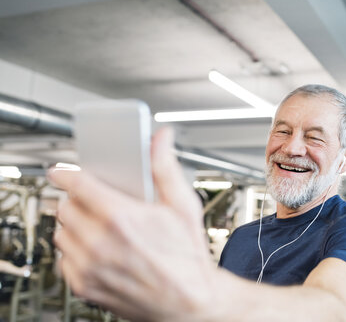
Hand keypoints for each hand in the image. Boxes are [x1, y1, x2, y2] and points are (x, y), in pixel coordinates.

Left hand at [50, 127, 214, 321]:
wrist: (188, 301)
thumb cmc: (187, 257)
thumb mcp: (182, 206)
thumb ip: (165, 167)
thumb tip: (160, 139)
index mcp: (121, 218)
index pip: (77, 184)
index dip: (67, 173)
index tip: (62, 171)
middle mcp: (100, 243)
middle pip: (66, 206)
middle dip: (76, 198)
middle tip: (92, 199)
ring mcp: (89, 267)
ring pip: (60, 232)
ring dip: (73, 223)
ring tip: (95, 222)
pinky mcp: (85, 286)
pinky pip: (63, 258)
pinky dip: (73, 249)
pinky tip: (95, 247)